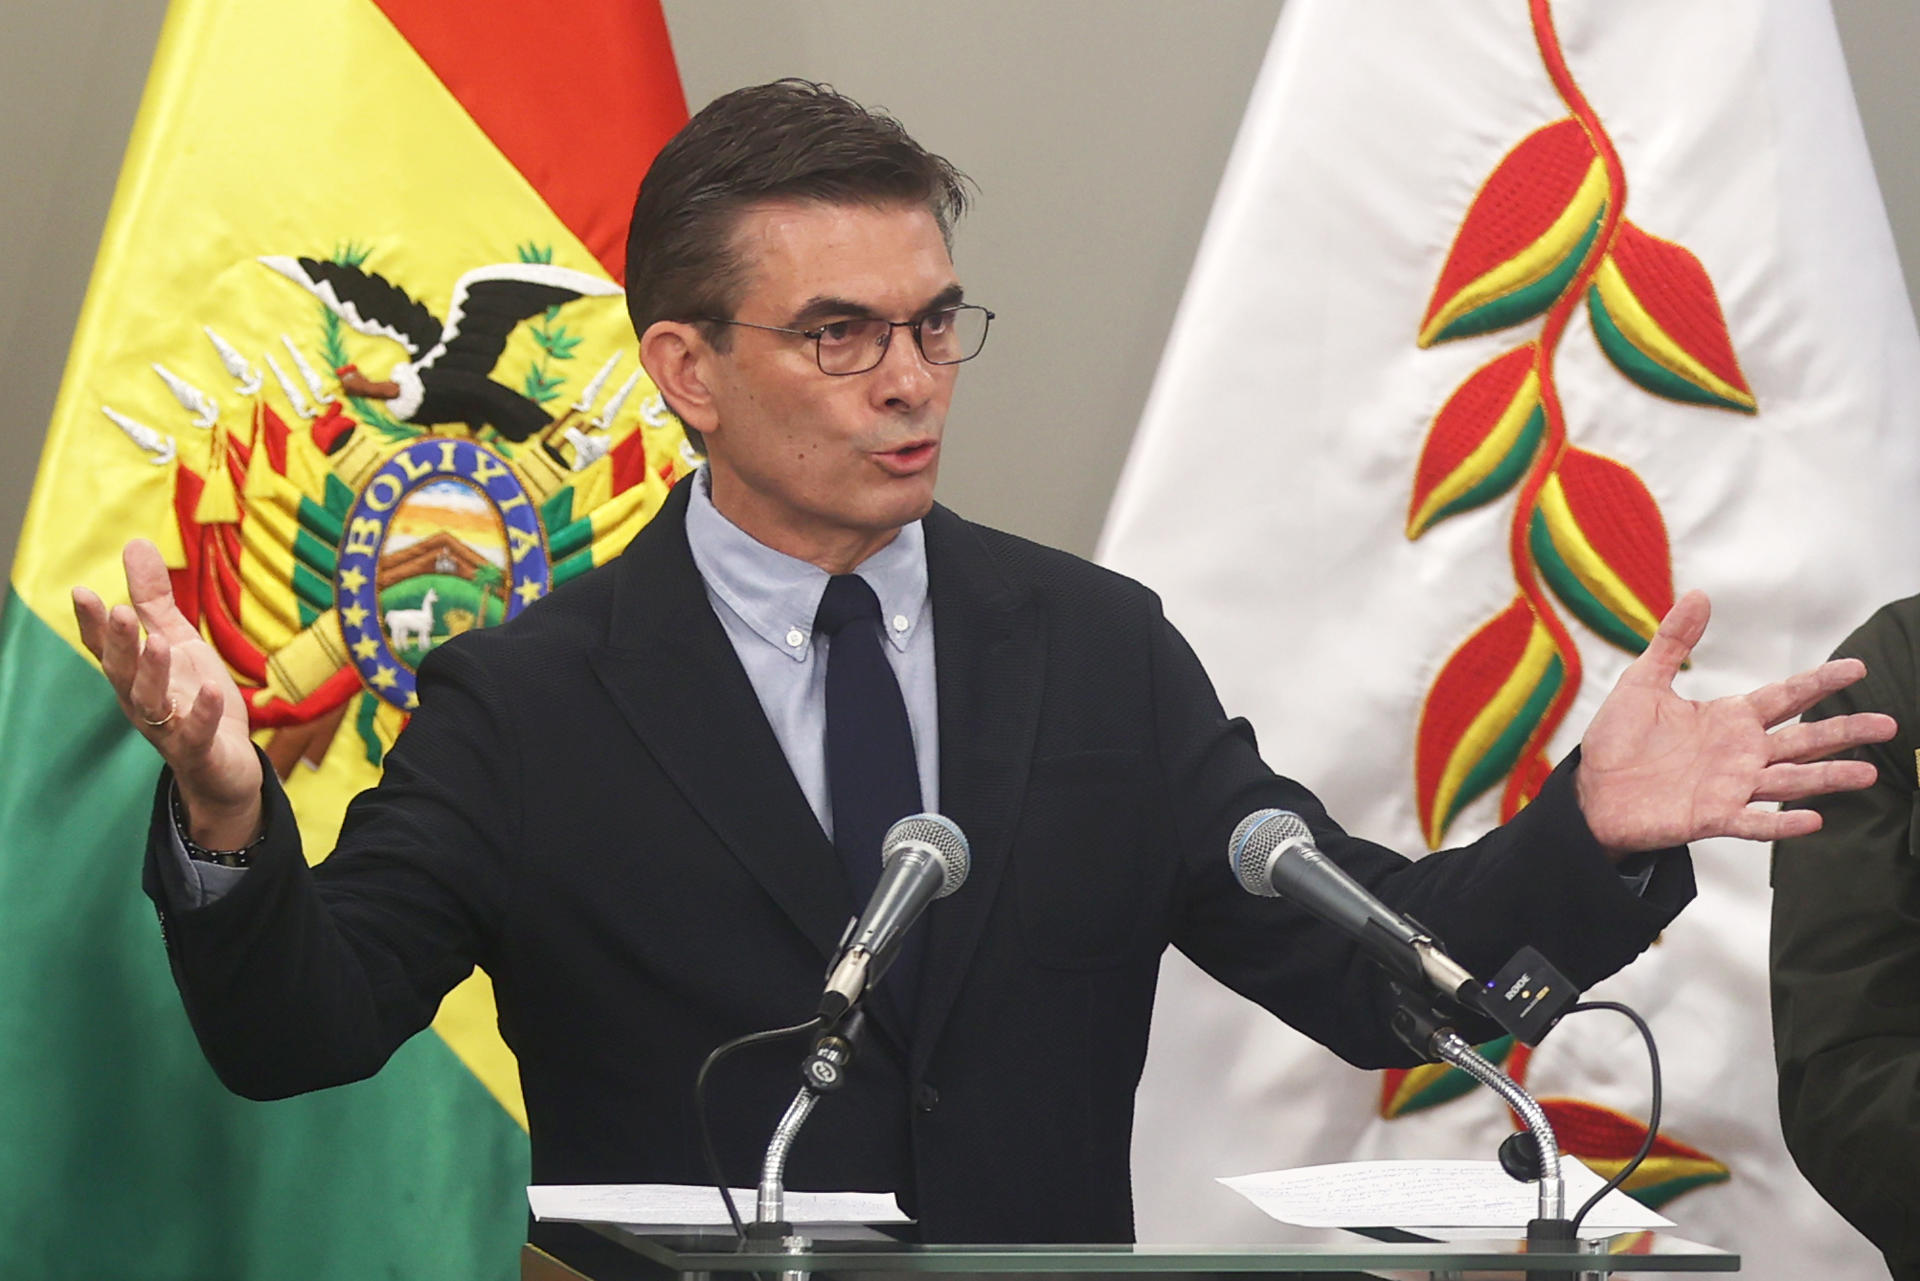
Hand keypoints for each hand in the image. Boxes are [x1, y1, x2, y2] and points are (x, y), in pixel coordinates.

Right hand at [72, 540, 262, 848]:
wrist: (225, 764)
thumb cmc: (194, 697)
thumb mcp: (177, 642)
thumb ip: (153, 599)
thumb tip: (135, 541)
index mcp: (134, 676)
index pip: (106, 648)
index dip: (92, 624)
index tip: (82, 591)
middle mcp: (142, 702)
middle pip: (122, 673)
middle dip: (118, 643)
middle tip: (117, 610)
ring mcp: (169, 729)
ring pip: (149, 703)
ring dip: (151, 673)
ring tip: (158, 642)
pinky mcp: (199, 750)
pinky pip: (196, 733)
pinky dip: (201, 713)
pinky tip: (209, 689)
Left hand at [1576, 590, 1894, 854]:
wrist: (1592, 793)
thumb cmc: (1619, 741)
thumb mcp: (1643, 683)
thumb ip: (1673, 643)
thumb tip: (1699, 595)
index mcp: (1730, 719)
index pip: (1786, 696)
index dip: (1820, 681)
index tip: (1857, 666)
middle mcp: (1740, 753)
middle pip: (1804, 740)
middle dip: (1845, 730)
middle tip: (1889, 724)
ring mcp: (1730, 787)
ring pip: (1789, 781)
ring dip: (1827, 778)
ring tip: (1867, 773)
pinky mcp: (1711, 818)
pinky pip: (1753, 822)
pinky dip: (1781, 822)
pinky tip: (1814, 820)